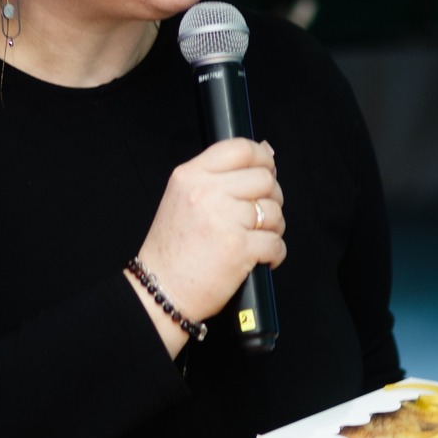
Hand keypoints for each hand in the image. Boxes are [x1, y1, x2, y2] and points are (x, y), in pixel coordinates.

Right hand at [133, 138, 285, 346]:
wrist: (160, 288)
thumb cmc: (172, 249)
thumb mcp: (183, 197)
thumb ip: (218, 176)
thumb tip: (264, 152)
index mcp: (191, 175)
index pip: (240, 148)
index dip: (263, 158)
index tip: (268, 170)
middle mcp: (207, 192)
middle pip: (264, 179)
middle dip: (272, 197)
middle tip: (262, 214)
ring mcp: (224, 219)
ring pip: (274, 211)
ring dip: (274, 228)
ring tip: (257, 238)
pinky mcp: (239, 248)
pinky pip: (276, 242)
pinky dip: (275, 253)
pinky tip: (260, 258)